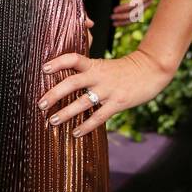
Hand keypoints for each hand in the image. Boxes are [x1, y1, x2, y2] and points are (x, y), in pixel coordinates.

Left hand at [38, 47, 173, 137]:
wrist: (150, 70)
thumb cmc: (124, 70)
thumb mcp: (104, 66)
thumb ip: (88, 72)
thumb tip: (65, 82)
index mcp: (94, 65)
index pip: (73, 59)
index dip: (58, 62)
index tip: (44, 68)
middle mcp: (99, 76)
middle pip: (72, 83)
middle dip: (54, 93)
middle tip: (40, 104)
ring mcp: (108, 90)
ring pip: (82, 102)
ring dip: (65, 113)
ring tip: (52, 121)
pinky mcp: (117, 103)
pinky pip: (98, 116)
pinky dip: (86, 126)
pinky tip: (75, 133)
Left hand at [111, 0, 154, 26]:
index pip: (136, 4)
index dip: (124, 8)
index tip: (115, 9)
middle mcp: (148, 2)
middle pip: (136, 13)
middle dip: (123, 16)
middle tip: (112, 16)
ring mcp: (146, 6)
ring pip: (136, 18)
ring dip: (124, 21)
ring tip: (114, 23)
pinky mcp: (142, 8)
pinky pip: (135, 17)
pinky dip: (127, 21)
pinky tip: (118, 23)